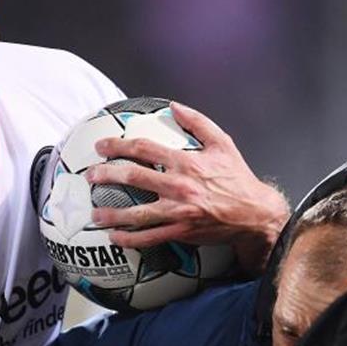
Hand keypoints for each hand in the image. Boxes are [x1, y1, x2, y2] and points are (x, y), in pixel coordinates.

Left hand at [85, 101, 289, 274]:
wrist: (255, 213)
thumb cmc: (238, 178)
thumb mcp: (223, 143)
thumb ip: (198, 122)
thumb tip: (174, 106)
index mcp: (186, 162)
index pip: (145, 150)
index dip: (119, 145)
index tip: (102, 146)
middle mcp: (179, 187)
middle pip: (134, 177)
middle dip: (107, 175)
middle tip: (91, 176)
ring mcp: (179, 212)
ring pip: (137, 213)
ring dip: (111, 213)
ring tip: (95, 212)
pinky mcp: (181, 232)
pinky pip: (149, 237)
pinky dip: (129, 238)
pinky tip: (115, 237)